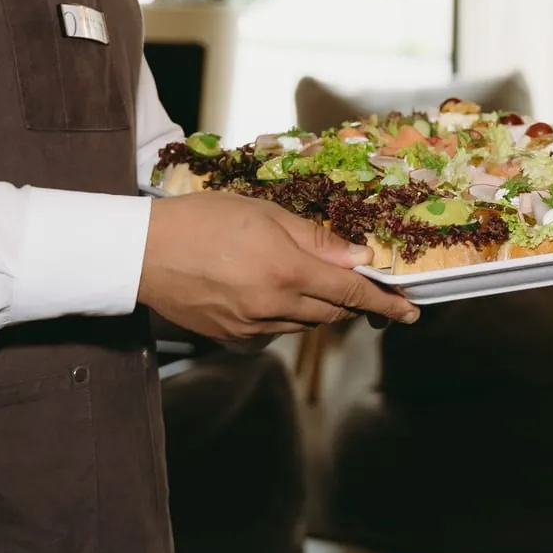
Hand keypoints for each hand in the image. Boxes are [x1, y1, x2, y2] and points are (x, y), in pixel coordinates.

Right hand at [137, 191, 418, 340]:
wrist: (141, 253)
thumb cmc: (202, 220)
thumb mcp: (264, 213)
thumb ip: (315, 238)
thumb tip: (358, 256)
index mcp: (287, 270)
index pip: (351, 292)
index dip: (385, 302)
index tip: (410, 310)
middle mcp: (274, 305)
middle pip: (332, 312)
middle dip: (351, 301)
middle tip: (357, 285)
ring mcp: (252, 328)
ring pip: (304, 324)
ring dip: (315, 306)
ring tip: (296, 277)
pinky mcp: (232, 339)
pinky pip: (273, 333)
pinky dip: (282, 317)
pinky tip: (265, 293)